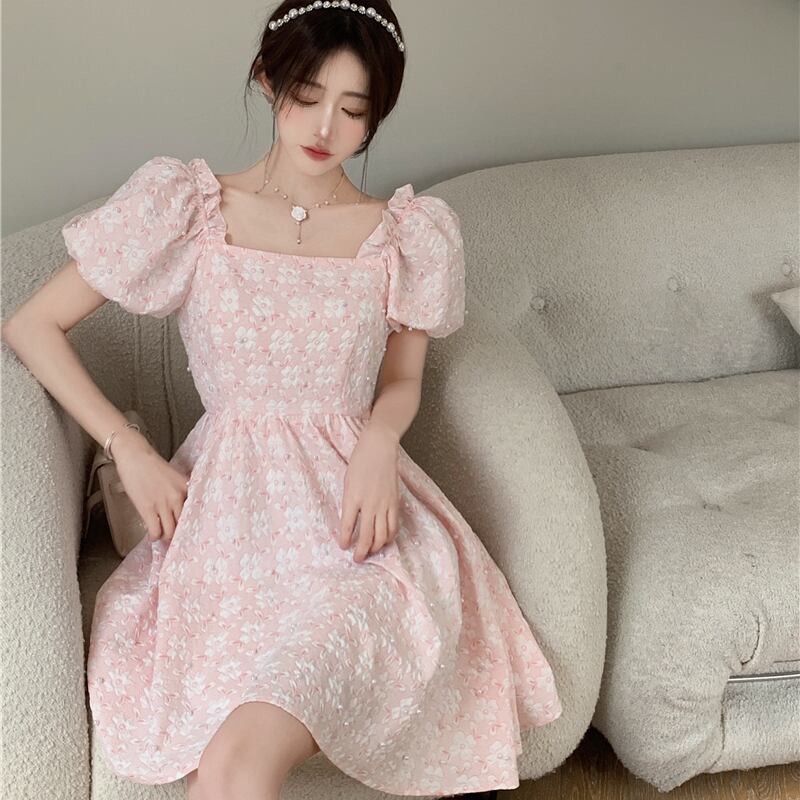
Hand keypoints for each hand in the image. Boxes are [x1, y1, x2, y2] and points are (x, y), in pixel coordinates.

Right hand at [110, 427, 189, 543]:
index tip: (190, 530)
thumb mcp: (175, 477)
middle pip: (184, 525)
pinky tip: (153, 534)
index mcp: (186, 488)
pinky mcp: (147, 508)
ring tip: (163, 535)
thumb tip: (181, 509)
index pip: (196, 512)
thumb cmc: (152, 465)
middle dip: (179, 532)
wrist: (135, 456)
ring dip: (166, 536)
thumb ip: (180, 491)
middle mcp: (178, 497)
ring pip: (170, 532)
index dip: (192, 524)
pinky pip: (155, 531)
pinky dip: (154, 536)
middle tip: (175, 535)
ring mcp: (163, 504)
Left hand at [338, 420, 400, 561]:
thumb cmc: (360, 462)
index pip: (347, 527)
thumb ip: (350, 503)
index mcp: (352, 498)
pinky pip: (394, 525)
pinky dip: (389, 536)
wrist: (379, 447)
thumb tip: (351, 522)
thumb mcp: (348, 482)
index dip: (345, 541)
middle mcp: (369, 504)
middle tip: (358, 559)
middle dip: (361, 552)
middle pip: (366, 536)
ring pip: (382, 535)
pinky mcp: (395, 502)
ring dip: (376, 547)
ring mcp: (384, 504)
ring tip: (371, 552)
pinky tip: (385, 540)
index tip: (344, 547)